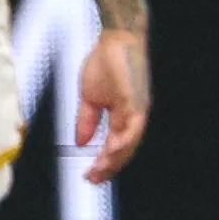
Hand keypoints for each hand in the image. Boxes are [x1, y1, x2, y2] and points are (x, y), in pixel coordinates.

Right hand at [75, 23, 150, 182]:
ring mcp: (137, 111)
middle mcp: (134, 117)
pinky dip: (123, 142)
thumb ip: (86, 121)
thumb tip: (81, 142)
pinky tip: (110, 151)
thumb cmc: (106, 63)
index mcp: (124, 116)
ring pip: (129, 143)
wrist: (116, 40)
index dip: (104, 162)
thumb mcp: (89, 98)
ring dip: (114, 159)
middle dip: (108, 167)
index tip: (90, 175)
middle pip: (124, 150)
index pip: (115, 146)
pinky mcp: (137, 102)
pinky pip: (132, 128)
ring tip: (99, 171)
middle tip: (93, 179)